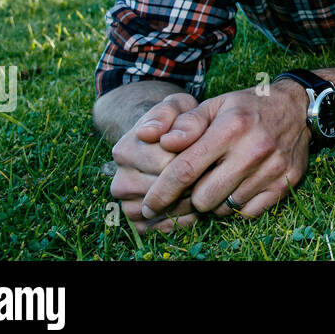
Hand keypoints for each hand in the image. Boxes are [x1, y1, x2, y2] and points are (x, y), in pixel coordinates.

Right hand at [109, 93, 203, 233]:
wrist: (166, 142)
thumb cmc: (177, 121)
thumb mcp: (177, 106)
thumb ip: (169, 112)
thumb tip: (149, 133)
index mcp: (124, 151)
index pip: (166, 163)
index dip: (194, 158)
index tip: (210, 150)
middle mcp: (120, 181)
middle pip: (167, 190)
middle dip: (195, 180)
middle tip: (214, 170)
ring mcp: (127, 204)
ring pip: (166, 211)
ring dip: (192, 201)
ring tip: (209, 184)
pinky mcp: (138, 222)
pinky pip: (164, 227)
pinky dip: (186, 218)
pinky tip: (200, 202)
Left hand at [141, 82, 310, 221]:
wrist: (298, 108)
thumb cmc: (247, 107)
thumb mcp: (216, 104)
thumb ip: (186, 123)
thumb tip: (163, 142)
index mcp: (231, 127)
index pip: (186, 170)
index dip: (162, 192)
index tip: (148, 205)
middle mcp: (253, 149)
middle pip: (203, 198)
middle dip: (191, 196)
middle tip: (194, 186)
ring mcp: (272, 169)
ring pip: (225, 208)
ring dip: (215, 200)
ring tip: (220, 180)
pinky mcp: (286, 184)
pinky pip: (247, 212)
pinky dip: (237, 204)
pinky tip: (238, 185)